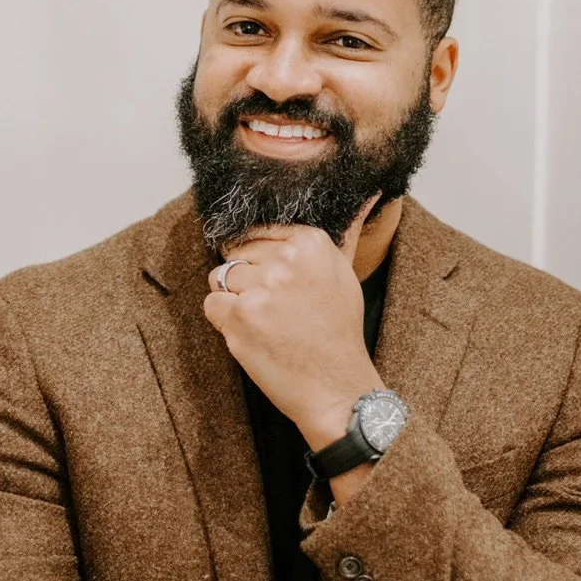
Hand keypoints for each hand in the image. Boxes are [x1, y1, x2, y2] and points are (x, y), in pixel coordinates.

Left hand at [203, 197, 380, 446]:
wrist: (336, 387)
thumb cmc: (338, 334)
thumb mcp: (345, 275)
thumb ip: (338, 236)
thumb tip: (369, 193)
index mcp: (312, 242)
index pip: (259, 231)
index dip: (261, 259)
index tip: (277, 283)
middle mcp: (287, 259)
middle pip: (238, 253)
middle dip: (248, 280)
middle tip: (277, 310)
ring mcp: (261, 288)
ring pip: (221, 277)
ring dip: (234, 301)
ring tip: (266, 323)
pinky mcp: (239, 316)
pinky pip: (212, 304)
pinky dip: (225, 322)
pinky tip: (254, 335)